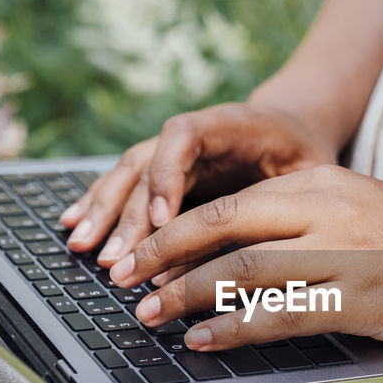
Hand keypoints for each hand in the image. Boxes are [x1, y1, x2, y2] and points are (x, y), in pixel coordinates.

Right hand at [60, 102, 337, 265]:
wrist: (293, 126)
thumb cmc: (305, 153)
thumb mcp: (309, 171)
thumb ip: (280, 200)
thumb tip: (251, 252)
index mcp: (229, 123)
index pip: (184, 137)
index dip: (168, 176)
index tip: (163, 220)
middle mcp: (191, 134)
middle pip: (147, 165)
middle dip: (128, 215)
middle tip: (115, 259)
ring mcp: (172, 150)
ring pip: (128, 175)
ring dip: (102, 210)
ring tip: (82, 244)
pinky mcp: (163, 168)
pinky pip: (125, 184)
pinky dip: (98, 203)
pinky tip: (73, 223)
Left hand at [105, 164, 382, 349]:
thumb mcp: (364, 215)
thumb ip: (307, 224)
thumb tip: (239, 258)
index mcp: (324, 182)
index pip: (231, 202)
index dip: (176, 229)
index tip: (140, 253)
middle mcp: (328, 208)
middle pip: (222, 225)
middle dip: (162, 254)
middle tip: (122, 282)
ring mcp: (345, 251)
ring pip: (243, 268)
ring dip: (186, 294)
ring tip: (149, 316)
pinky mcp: (361, 295)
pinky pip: (281, 311)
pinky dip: (234, 326)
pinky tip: (205, 339)